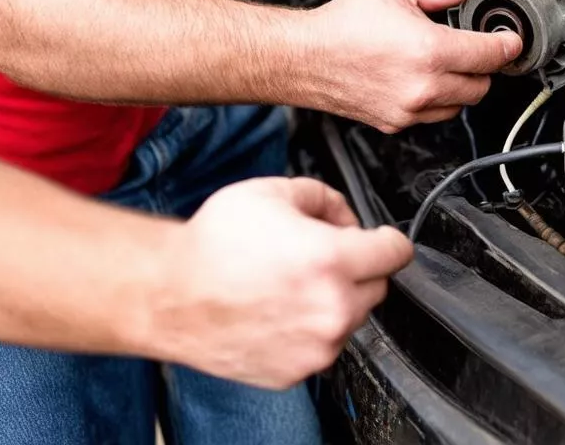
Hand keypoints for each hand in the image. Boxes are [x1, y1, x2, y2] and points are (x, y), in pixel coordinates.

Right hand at [155, 178, 412, 389]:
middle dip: (358, 268)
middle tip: (320, 255)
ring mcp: (315, 347)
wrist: (168, 294)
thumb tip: (347, 218)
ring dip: (337, 299)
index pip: (396, 252)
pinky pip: (324, 345)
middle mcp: (330, 309)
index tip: (379, 240)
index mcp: (331, 260)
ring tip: (292, 283)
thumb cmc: (215, 242)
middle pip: (378, 286)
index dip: (387, 239)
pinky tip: (279, 309)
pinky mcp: (296, 372)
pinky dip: (312, 328)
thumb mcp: (275, 191)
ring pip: (352, 317)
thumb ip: (326, 198)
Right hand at [294, 0, 522, 130]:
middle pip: (482, 86)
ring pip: (460, 104)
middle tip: (476, 47)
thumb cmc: (341, 26)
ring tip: (444, 62)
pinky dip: (438, 99)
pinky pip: (434, 115)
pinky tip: (423, 78)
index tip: (511, 40)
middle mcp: (424, 87)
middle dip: (484, 66)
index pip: (491, 55)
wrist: (303, 58)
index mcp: (430, 51)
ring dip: (462, 85)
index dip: (507, 44)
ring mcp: (410, 110)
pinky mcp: (396, 123)